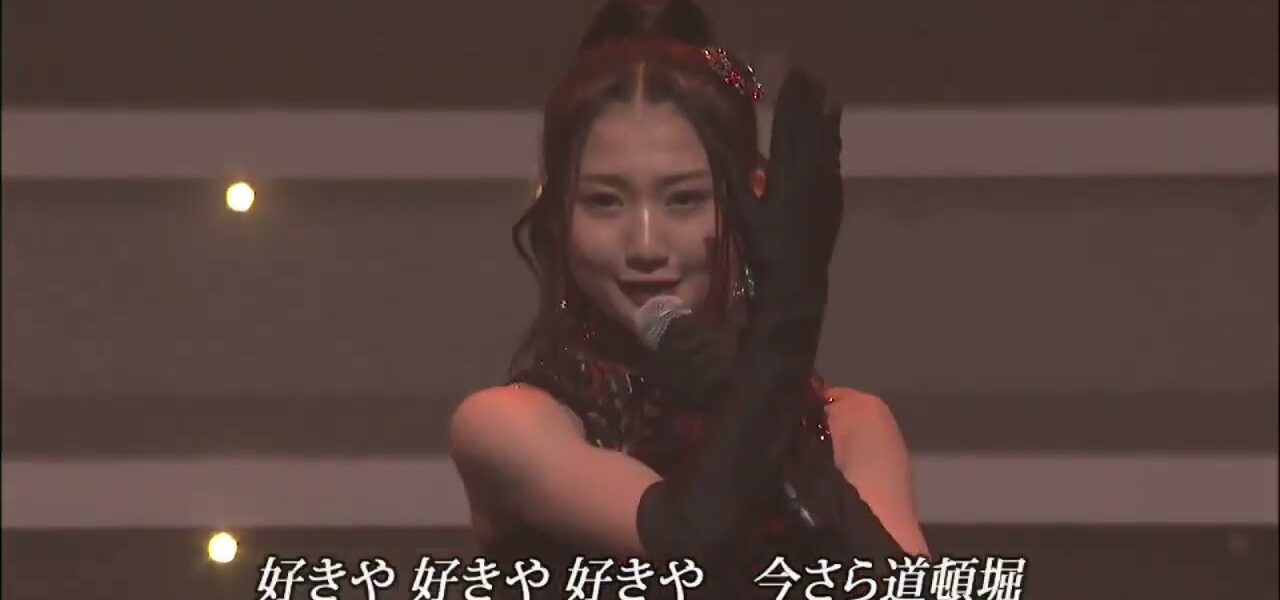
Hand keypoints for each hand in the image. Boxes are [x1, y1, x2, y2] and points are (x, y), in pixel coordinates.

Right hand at [730, 69, 843, 305]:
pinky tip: (834, 136)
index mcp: (787, 172)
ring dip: (825, 118)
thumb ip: (727, 165)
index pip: (789, 126)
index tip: (793, 75)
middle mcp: (812, 173)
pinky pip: (835, 163)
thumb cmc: (762, 246)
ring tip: (826, 95)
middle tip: (809, 76)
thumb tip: (708, 138)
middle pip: (811, 130)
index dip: (791, 100)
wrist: (798, 282)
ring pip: (827, 144)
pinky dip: (834, 144)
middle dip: (809, 102)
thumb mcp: (740, 205)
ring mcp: (827, 187)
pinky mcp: (834, 200)